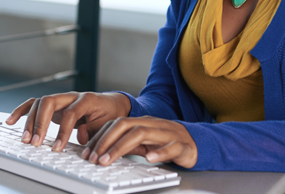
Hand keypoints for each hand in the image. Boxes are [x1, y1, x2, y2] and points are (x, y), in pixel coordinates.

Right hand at [5, 92, 130, 151]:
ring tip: (26, 139)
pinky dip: (22, 111)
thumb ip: (93, 130)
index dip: (63, 131)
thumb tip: (79, 135)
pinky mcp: (54, 104)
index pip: (70, 113)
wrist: (111, 104)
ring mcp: (61, 99)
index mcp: (86, 99)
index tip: (57, 148)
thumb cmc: (109, 114)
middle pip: (49, 102)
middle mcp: (71, 96)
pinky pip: (35, 104)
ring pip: (39, 103)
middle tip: (35, 143)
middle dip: (40, 123)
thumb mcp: (106, 124)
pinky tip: (11, 121)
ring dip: (30, 121)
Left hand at [80, 116, 197, 168]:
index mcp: (142, 123)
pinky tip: (149, 159)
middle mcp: (152, 125)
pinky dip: (159, 152)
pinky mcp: (181, 144)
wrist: (196, 143)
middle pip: (126, 125)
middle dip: (106, 141)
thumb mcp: (144, 143)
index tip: (87, 152)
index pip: (117, 124)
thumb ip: (126, 144)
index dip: (100, 137)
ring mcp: (167, 133)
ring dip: (122, 147)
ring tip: (108, 160)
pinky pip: (170, 147)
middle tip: (94, 159)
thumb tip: (103, 151)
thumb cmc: (167, 143)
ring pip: (142, 133)